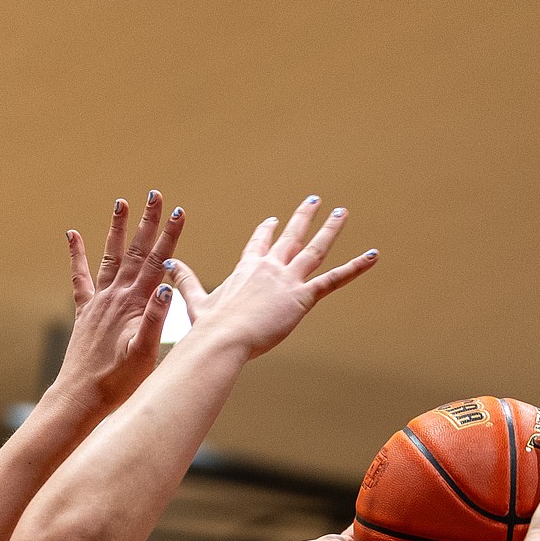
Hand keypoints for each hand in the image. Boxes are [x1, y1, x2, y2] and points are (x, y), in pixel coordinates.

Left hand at [56, 191, 185, 412]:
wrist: (81, 397)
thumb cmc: (118, 382)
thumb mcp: (144, 354)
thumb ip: (155, 320)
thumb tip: (167, 288)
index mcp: (135, 304)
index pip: (158, 263)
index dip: (169, 236)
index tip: (179, 211)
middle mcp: (116, 296)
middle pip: (136, 252)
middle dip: (147, 222)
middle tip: (155, 193)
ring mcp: (99, 302)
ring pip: (111, 257)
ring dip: (118, 229)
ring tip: (121, 202)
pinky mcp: (85, 312)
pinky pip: (80, 277)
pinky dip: (77, 254)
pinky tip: (72, 234)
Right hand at [163, 196, 376, 360]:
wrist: (222, 339)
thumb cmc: (208, 328)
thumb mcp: (195, 301)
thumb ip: (185, 280)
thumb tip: (166, 264)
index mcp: (246, 269)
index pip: (258, 244)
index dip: (267, 231)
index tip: (273, 220)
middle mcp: (269, 268)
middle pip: (290, 237)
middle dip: (303, 218)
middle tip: (315, 201)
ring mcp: (287, 280)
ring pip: (314, 249)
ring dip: (330, 230)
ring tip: (342, 213)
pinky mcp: (302, 297)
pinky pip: (334, 278)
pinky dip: (355, 267)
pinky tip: (373, 255)